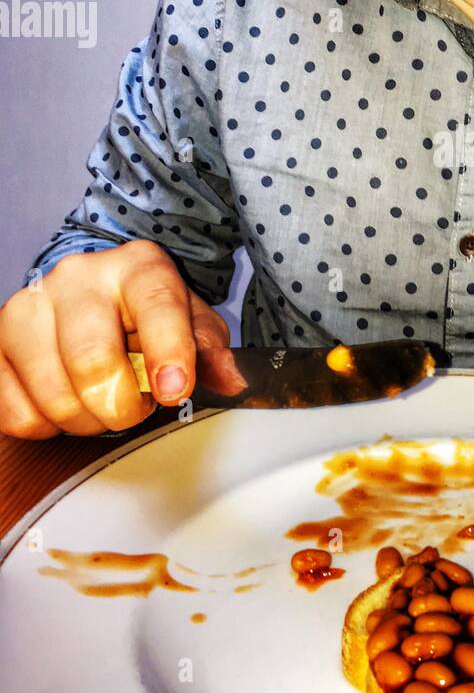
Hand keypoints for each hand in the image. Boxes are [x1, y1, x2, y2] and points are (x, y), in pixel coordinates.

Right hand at [0, 240, 229, 437]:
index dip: (167, 352)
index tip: (174, 390)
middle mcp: (76, 278)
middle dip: (123, 407)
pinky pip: (17, 415)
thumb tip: (232, 380)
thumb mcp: (190, 321)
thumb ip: (211, 350)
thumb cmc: (144, 313)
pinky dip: (47, 425)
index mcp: (137, 267)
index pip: (155, 304)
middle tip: (134, 408)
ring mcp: (27, 308)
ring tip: (100, 402)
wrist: (87, 293)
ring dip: (86, 421)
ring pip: (54, 397)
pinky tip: (64, 400)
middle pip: (92, 362)